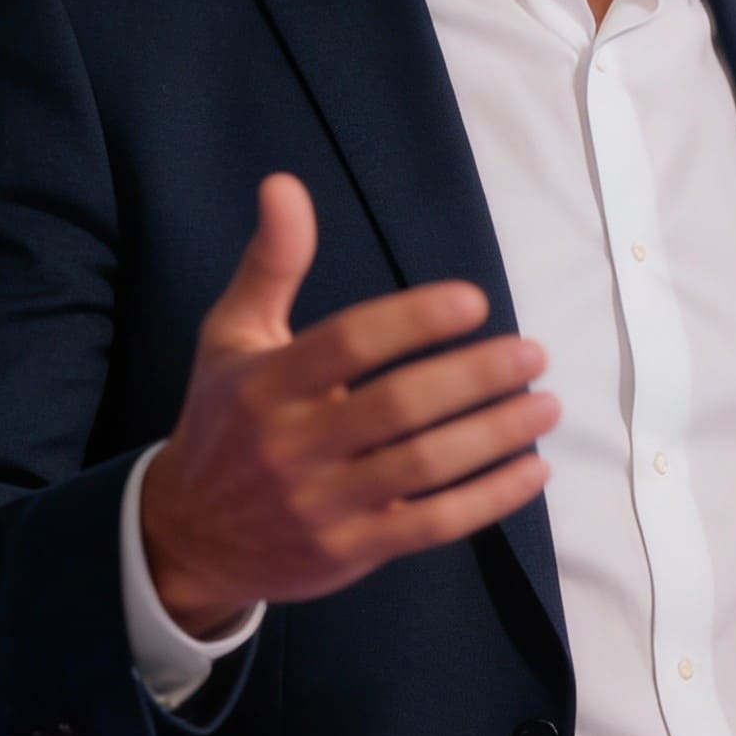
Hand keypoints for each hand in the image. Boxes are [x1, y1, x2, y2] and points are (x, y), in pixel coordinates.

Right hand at [140, 175, 558, 634]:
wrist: (188, 535)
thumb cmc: (224, 420)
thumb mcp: (232, 336)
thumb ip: (270, 263)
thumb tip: (284, 184)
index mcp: (265, 384)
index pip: (349, 343)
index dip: (415, 319)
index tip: (475, 301)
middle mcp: (291, 445)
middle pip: (399, 406)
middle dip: (475, 377)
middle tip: (533, 354)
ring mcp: (322, 504)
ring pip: (424, 466)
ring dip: (496, 435)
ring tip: (546, 406)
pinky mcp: (349, 551)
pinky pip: (432, 525)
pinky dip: (490, 499)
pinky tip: (533, 471)